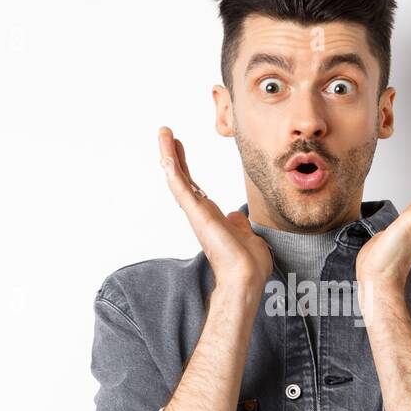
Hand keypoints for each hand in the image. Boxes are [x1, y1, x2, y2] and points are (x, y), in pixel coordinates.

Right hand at [158, 126, 272, 292]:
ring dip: (168, 155)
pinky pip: (181, 186)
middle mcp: (200, 214)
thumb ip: (238, 224)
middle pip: (182, 179)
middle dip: (173, 156)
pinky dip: (173, 167)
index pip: (194, 187)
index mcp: (210, 217)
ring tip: (163, 133)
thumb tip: (235, 215)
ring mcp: (196, 214)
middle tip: (166, 134)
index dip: (185, 167)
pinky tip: (167, 150)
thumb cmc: (248, 264)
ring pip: (177, 179)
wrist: (246, 278)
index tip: (179, 148)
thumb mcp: (245, 236)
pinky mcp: (197, 214)